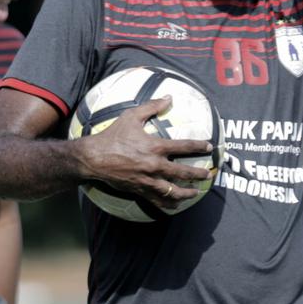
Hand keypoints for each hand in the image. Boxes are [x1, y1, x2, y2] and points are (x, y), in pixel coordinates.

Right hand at [80, 96, 212, 209]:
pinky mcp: (139, 189)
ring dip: (187, 192)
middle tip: (208, 174)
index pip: (184, 147)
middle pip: (183, 172)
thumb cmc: (112, 136)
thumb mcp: (131, 116)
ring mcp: (147, 180)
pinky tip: (175, 206)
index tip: (209, 147)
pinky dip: (168, 204)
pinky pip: (157, 200)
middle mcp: (154, 165)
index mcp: (155, 147)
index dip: (199, 146)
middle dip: (198, 174)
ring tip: (196, 193)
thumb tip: (169, 97)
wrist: (93, 157)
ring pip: (172, 191)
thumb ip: (152, 107)